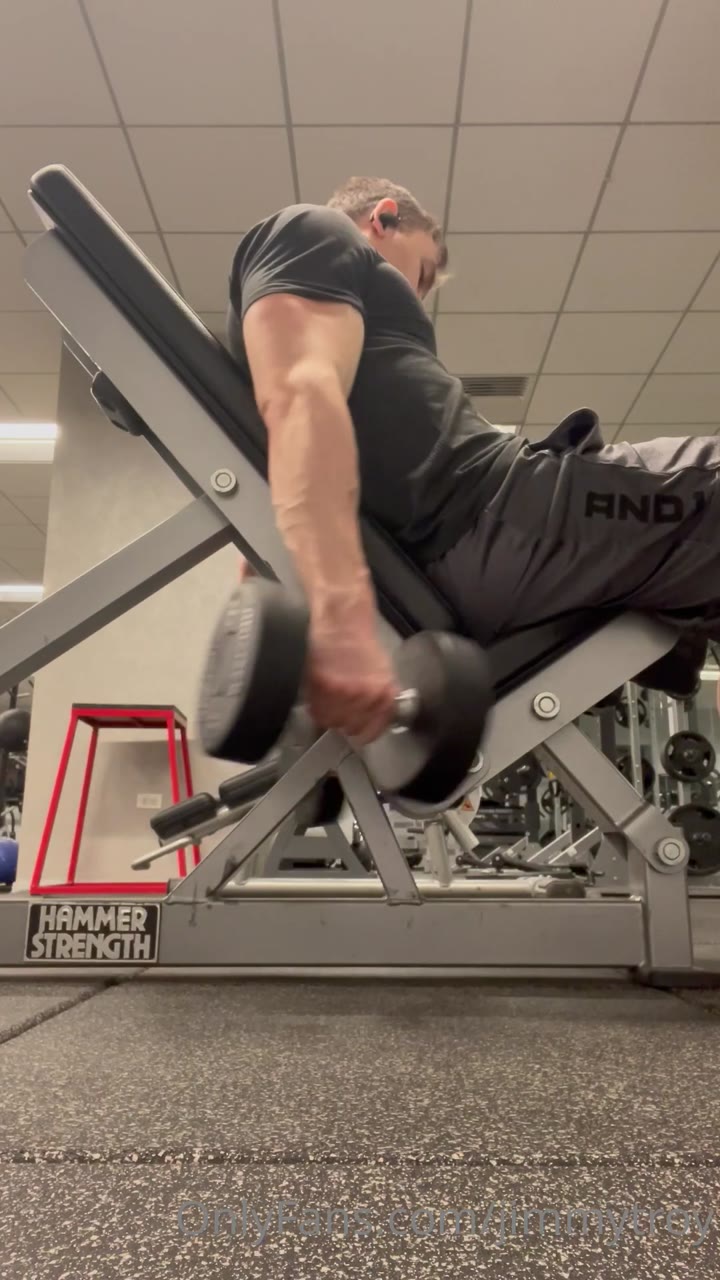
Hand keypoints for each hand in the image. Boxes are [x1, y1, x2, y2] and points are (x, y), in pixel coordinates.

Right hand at [306, 621, 397, 743]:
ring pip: (331, 723)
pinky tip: (319, 692)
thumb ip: (376, 698)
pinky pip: (316, 712)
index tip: (358, 730)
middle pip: (350, 728)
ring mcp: (344, 693)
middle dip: (344, 718)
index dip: (363, 731)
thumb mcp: (379, 672)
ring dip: (328, 713)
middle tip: (339, 704)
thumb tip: (368, 717)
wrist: (341, 618)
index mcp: (384, 694)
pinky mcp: (323, 687)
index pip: (373, 731)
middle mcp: (367, 697)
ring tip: (328, 696)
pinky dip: (315, 706)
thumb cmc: (358, 640)